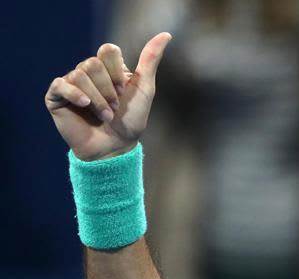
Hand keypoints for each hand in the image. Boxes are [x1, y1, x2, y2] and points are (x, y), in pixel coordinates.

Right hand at [44, 32, 171, 160]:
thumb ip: (150, 60)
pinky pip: (61, 85)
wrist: (115, 147)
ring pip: (79, 74)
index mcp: (108, 68)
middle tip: (114, 108)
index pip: (107, 51)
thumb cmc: (131, 121)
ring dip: (97, 99)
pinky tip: (84, 105)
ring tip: (105, 115)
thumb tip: (166, 35)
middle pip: (92, 63)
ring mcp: (71, 84)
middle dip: (108, 89)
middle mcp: (88, 73)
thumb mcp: (144, 89)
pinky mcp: (56, 97)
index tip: (123, 91)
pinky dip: (75, 95)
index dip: (117, 72)